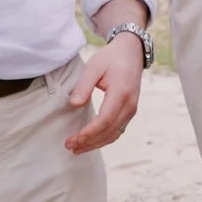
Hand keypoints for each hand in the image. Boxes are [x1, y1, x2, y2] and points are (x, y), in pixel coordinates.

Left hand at [65, 38, 144, 153]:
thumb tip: (74, 104)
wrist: (131, 52)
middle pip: (109, 131)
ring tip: (77, 148)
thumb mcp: (94, 66)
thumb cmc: (110, 58)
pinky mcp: (129, 112)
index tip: (73, 139)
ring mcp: (131, 110)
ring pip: (114, 134)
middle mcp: (130, 105)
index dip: (89, 132)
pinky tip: (90, 142)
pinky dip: (104, 139)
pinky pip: (117, 130)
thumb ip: (83, 85)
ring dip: (96, 144)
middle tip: (69, 146)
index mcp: (121, 93)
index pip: (105, 119)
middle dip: (89, 142)